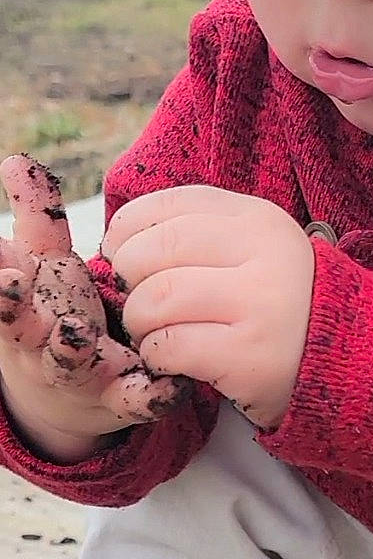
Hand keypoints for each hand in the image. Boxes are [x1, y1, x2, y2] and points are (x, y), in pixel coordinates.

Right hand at [0, 154, 187, 461]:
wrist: (70, 393)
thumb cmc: (56, 311)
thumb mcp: (44, 266)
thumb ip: (36, 218)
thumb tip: (16, 160)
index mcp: (23, 310)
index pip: (2, 292)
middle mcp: (42, 343)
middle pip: (23, 328)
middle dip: (15, 309)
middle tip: (14, 283)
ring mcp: (80, 373)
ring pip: (69, 363)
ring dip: (69, 348)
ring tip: (72, 330)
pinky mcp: (122, 398)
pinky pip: (136, 399)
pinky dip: (152, 393)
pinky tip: (169, 384)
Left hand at [103, 184, 316, 428]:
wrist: (348, 365)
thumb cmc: (284, 309)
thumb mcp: (257, 253)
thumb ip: (203, 236)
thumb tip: (120, 241)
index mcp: (259, 219)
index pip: (169, 206)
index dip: (128, 230)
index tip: (120, 254)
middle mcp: (263, 253)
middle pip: (154, 251)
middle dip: (128, 280)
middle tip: (138, 304)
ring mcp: (260, 304)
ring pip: (156, 299)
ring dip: (139, 322)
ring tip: (152, 334)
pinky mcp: (250, 355)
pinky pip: (171, 346)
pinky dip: (156, 355)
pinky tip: (171, 360)